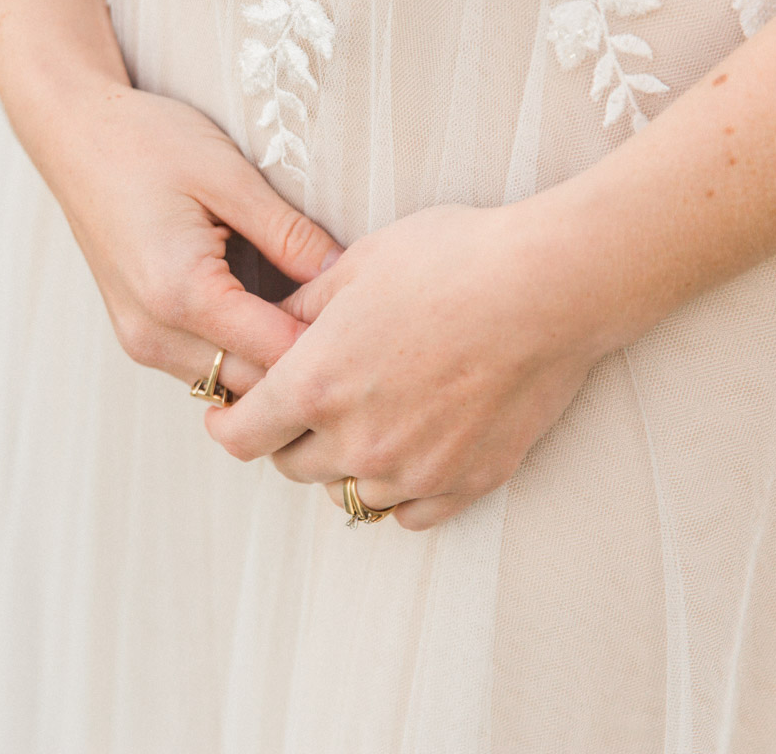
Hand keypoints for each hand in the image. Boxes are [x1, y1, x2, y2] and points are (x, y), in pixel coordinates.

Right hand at [32, 83, 342, 393]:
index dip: (329, 342)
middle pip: (255, 387)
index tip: (368, 316)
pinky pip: (206, 368)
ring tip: (315, 316)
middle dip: (305, 363)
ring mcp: (140, 342)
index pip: (277, 355)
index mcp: (178, 294)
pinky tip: (272, 313)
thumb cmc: (146, 142)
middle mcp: (153, 334)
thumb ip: (289, 234)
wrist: (72, 134)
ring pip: (230, 386)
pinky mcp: (138, 336)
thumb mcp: (229, 176)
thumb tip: (347, 276)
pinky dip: (242, 353)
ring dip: (273, 364)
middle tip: (353, 321)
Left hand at [202, 201, 616, 529]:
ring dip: (344, 466)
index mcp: (315, 387)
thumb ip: (300, 308)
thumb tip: (270, 325)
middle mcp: (357, 442)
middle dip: (288, 437)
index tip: (232, 411)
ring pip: (349, 494)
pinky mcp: (467, 482)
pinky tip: (408, 454)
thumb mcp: (355, 267)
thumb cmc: (450, 260)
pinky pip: (409, 514)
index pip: (240, 436)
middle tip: (305, 405)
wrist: (548, 287)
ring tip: (365, 424)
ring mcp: (414, 471)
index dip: (227, 422)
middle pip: (291, 467)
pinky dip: (399, 491)